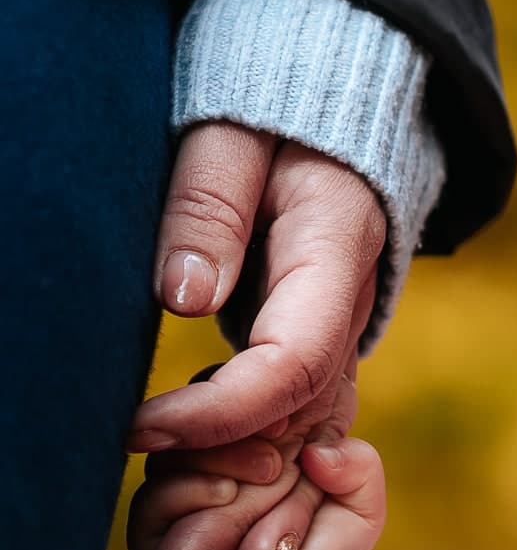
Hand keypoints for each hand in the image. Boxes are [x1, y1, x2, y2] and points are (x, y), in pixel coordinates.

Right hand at [128, 428, 386, 549]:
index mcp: (247, 444)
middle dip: (243, 447)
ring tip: (254, 501)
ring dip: (225, 481)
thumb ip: (358, 470)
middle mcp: (202, 463)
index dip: (257, 409)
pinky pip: (154, 500)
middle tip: (277, 469)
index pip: (230, 395)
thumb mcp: (359, 511)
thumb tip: (321, 453)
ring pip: (174, 457)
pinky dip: (195, 503)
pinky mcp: (149, 534)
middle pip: (198, 420)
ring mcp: (171, 495)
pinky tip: (224, 505)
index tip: (289, 429)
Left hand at [131, 122, 383, 453]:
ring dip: (235, 442)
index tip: (143, 425)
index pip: (292, 362)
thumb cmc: (270, 111)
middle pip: (302, 405)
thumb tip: (184, 299)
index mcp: (336, 251)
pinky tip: (187, 421)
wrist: (328, 106)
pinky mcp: (318, 333)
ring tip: (157, 435)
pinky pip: (294, 403)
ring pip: (304, 417)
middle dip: (222, 442)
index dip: (221, 410)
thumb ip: (207, 209)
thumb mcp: (227, 136)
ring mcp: (341, 323)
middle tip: (132, 440)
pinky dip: (246, 427)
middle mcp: (351, 303)